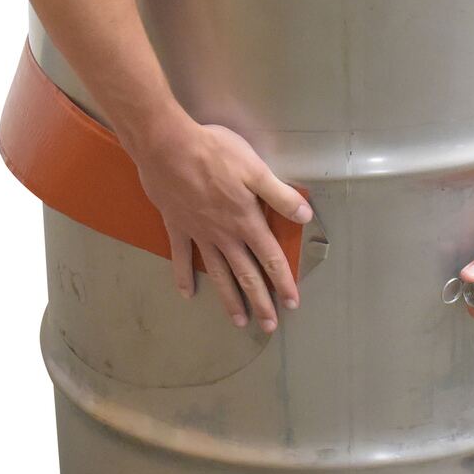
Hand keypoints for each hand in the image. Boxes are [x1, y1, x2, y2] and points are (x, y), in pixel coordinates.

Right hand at [134, 119, 312, 329]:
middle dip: (260, 302)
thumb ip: (279, 196)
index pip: (270, 258)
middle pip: (246, 275)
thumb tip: (306, 216)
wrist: (167, 148)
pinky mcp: (176, 227)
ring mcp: (198, 234)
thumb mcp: (255, 170)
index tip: (293, 303)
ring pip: (218, 274)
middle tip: (269, 326)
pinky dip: (183, 277)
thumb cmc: (215, 153)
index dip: (284, 281)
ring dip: (229, 299)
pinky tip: (187, 294)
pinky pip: (181, 258)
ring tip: (239, 321)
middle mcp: (224, 235)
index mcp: (246, 221)